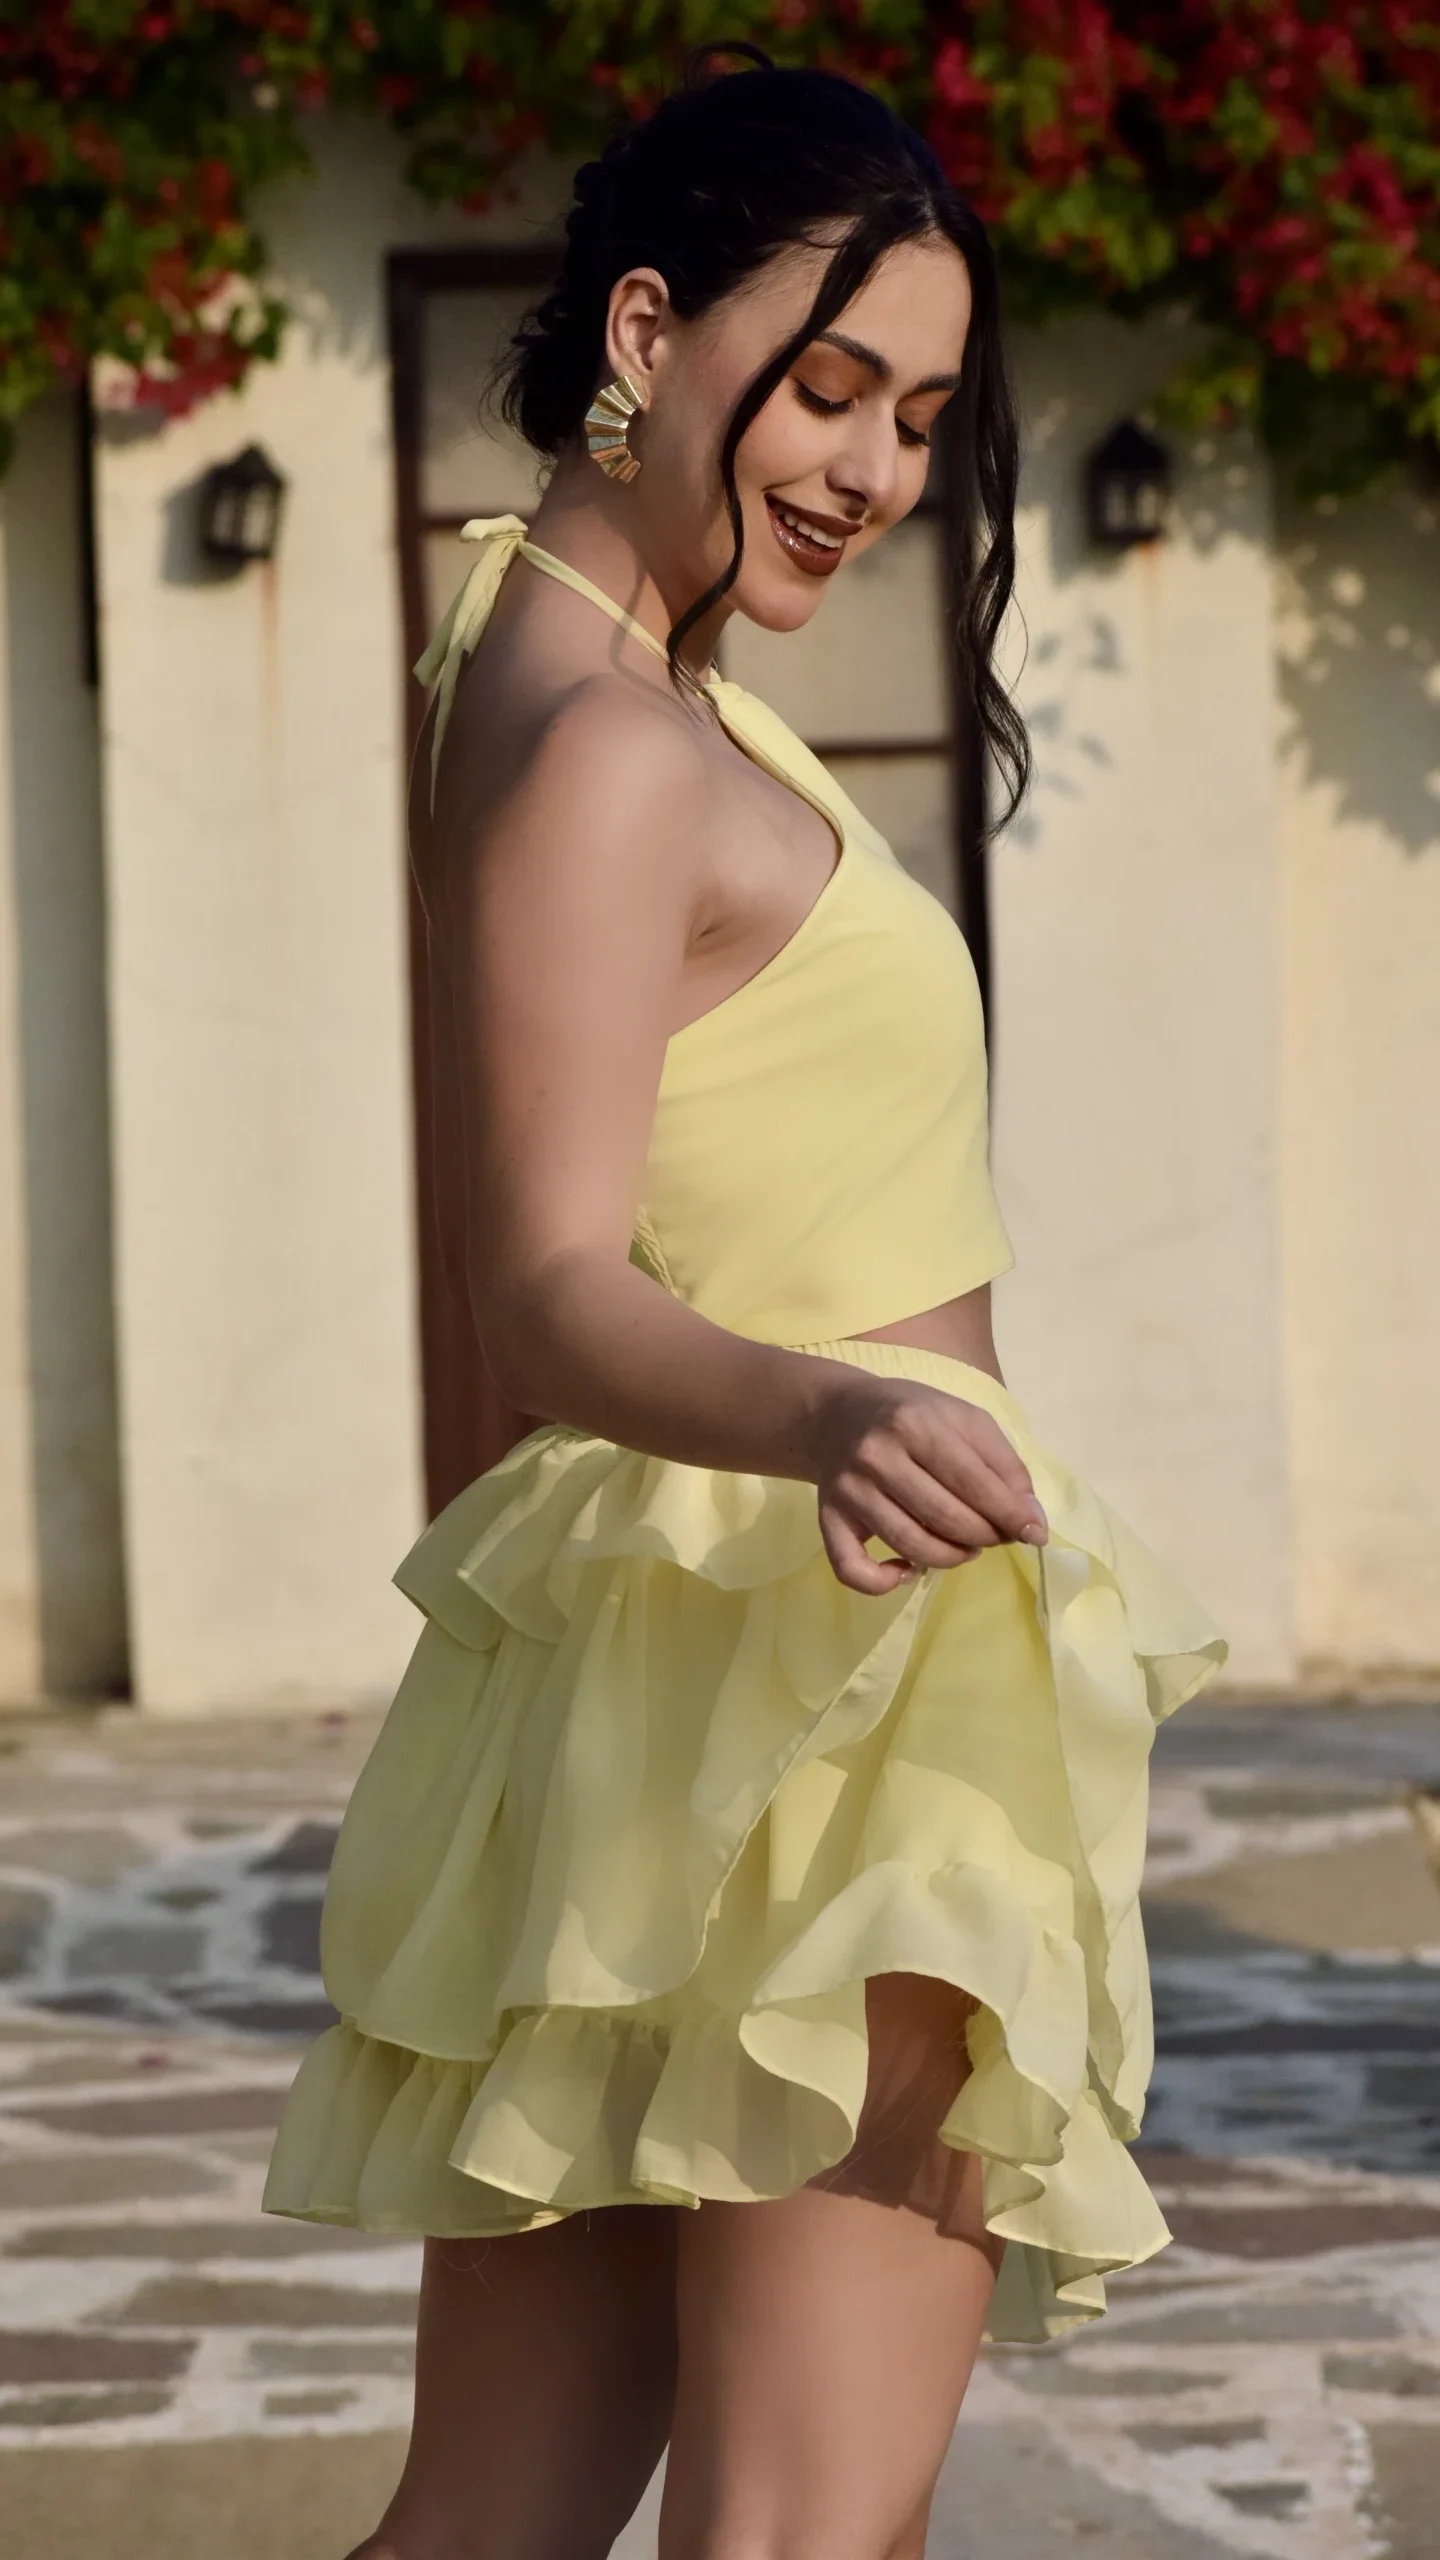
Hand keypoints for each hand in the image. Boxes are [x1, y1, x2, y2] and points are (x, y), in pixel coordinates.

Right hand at [805, 1373, 1048, 1596]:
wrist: (837, 1413)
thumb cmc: (912, 1415)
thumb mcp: (963, 1419)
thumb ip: (1003, 1464)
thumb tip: (1031, 1519)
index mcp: (915, 1424)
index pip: (973, 1483)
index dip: (1010, 1514)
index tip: (1034, 1534)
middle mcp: (877, 1456)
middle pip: (945, 1518)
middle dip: (985, 1536)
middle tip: (995, 1535)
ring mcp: (850, 1491)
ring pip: (910, 1545)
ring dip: (951, 1558)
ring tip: (965, 1547)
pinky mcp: (829, 1518)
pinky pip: (851, 1569)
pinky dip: (883, 1583)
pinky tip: (907, 1571)